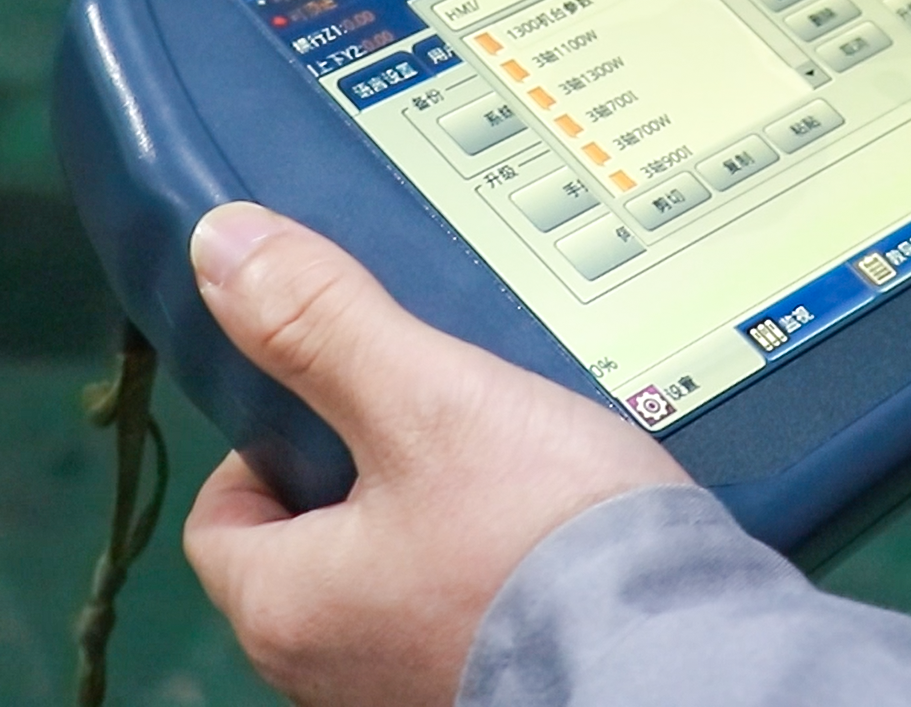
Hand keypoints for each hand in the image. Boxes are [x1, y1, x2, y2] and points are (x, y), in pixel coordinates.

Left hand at [182, 202, 691, 706]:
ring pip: (395, 573)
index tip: (340, 393)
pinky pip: (468, 604)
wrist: (686, 654)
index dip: (271, 441)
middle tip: (437, 409)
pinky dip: (495, 557)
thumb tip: (227, 248)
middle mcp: (335, 669)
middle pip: (311, 544)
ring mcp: (415, 685)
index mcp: (288, 609)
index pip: (224, 515)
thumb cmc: (545, 549)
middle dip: (367, 469)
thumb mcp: (426, 402)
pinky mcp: (497, 680)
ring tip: (508, 453)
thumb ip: (322, 324)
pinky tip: (553, 515)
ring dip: (438, 511)